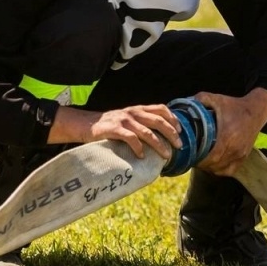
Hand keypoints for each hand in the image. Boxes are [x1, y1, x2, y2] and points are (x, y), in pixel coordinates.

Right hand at [50, 104, 180, 160]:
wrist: (86, 124)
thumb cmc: (110, 125)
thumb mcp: (127, 119)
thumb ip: (141, 122)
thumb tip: (161, 136)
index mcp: (138, 109)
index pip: (161, 109)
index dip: (173, 119)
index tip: (181, 131)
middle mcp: (133, 113)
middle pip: (158, 121)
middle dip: (172, 134)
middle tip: (178, 146)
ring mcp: (124, 120)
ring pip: (147, 132)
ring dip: (159, 145)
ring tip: (166, 156)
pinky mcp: (114, 129)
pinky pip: (131, 139)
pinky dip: (139, 148)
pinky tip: (142, 156)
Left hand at [193, 88, 266, 176]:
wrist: (256, 111)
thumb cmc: (234, 106)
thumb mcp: (217, 99)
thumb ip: (201, 99)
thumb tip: (185, 104)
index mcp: (228, 136)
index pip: (212, 156)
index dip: (200, 159)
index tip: (190, 156)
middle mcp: (235, 148)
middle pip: (214, 164)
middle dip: (201, 163)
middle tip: (191, 158)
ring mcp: (240, 154)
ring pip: (221, 169)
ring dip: (209, 167)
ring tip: (200, 161)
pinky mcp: (243, 157)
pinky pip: (229, 170)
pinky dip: (219, 170)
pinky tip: (212, 164)